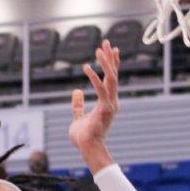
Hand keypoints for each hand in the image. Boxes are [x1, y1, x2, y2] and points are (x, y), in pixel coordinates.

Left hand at [68, 40, 120, 162]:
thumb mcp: (78, 117)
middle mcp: (112, 102)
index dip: (112, 63)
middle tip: (107, 41)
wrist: (87, 148)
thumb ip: (78, 105)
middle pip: (114, 75)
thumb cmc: (83, 136)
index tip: (112, 49)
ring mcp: (110, 105)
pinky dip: (94, 77)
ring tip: (99, 48)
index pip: (111, 79)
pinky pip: (100, 89)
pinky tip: (86, 67)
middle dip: (111, 58)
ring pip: (111, 79)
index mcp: (107, 103)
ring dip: (106, 63)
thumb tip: (76, 91)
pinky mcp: (105, 109)